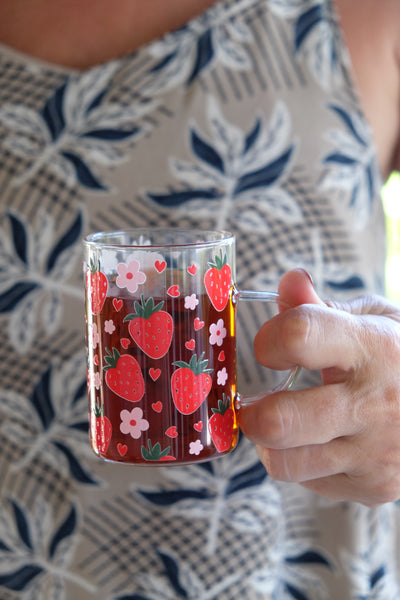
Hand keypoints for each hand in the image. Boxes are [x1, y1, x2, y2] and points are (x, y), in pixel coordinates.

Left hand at [239, 269, 399, 506]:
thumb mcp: (377, 319)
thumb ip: (324, 305)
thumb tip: (287, 282)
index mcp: (374, 347)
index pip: (300, 335)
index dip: (269, 339)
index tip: (268, 348)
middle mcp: (375, 403)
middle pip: (280, 420)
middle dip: (251, 413)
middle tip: (253, 405)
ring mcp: (376, 452)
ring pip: (286, 462)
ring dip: (272, 443)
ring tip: (284, 424)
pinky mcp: (375, 486)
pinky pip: (309, 480)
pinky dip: (302, 461)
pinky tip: (321, 441)